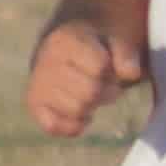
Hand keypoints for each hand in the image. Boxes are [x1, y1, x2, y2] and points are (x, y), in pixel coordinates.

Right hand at [26, 9, 146, 136]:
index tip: (111, 67)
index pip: (99, 66)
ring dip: (91, 106)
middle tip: (105, 84)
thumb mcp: (115, 39)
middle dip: (106, 91)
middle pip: (89, 92)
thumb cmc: (95, 45)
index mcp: (65, 40)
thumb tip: (131, 74)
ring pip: (76, 109)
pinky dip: (72, 125)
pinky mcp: (34, 104)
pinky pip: (54, 126)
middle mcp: (45, 62)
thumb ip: (126, 53)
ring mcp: (37, 85)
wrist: (63, 48)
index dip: (113, 70)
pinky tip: (81, 114)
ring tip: (91, 94)